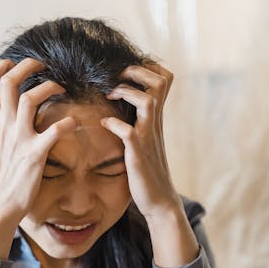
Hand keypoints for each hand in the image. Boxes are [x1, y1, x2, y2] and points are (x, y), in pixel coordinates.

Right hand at [0, 58, 76, 226]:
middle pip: (9, 83)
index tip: (12, 63)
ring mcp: (19, 139)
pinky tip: (76, 122)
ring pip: (30, 98)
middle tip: (42, 65)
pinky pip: (55, 130)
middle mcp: (5, 127)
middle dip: (26, 66)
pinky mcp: (35, 154)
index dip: (0, 67)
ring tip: (61, 88)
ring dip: (48, 87)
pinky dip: (68, 122)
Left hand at [101, 62, 182, 220]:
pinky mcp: (139, 154)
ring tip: (109, 95)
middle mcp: (155, 123)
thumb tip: (118, 107)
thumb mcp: (144, 138)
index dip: (147, 67)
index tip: (125, 71)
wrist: (159, 200)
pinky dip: (114, 124)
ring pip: (148, 102)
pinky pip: (128, 133)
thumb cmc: (146, 169)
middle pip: (161, 82)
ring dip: (126, 92)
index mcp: (156, 118)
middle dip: (137, 71)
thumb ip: (137, 121)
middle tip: (117, 77)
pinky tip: (103, 124)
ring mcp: (149, 137)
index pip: (164, 79)